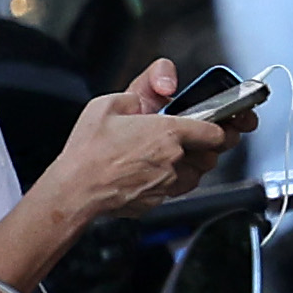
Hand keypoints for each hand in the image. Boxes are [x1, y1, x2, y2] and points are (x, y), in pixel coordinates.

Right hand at [36, 60, 227, 229]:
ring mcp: (167, 183)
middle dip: (205, 147)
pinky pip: (176, 191)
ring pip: (196, 174)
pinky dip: (171, 183)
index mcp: (168, 132)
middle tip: (192, 140)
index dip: (218, 128)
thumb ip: (140, 92)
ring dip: (190, 166)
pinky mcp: (157, 201)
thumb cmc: (87, 152)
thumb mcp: (108, 104)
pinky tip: (151, 173)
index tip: (213, 126)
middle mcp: (174, 159)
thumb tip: (155, 91)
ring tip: (167, 157)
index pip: (216, 132)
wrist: (74, 190)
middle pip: (211, 154)